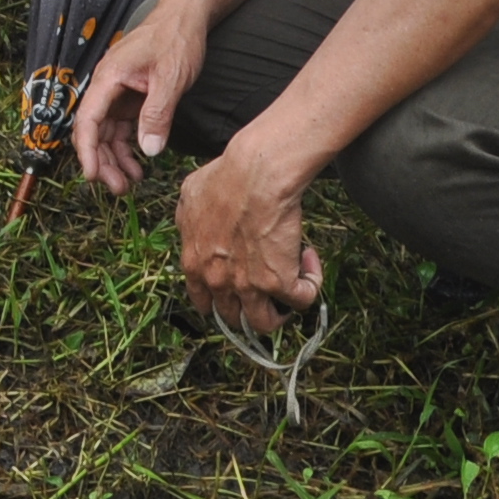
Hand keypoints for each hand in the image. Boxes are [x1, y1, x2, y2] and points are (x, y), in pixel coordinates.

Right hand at [72, 3, 209, 196]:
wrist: (186, 16)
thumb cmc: (176, 37)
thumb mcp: (170, 78)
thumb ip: (157, 114)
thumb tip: (148, 150)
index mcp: (108, 78)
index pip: (88, 120)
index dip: (87, 151)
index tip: (92, 176)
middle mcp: (107, 86)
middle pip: (94, 131)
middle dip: (102, 161)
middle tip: (119, 188)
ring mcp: (118, 92)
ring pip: (107, 133)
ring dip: (115, 158)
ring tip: (131, 182)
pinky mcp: (131, 96)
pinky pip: (122, 127)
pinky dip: (128, 146)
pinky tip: (140, 163)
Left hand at [174, 141, 324, 335]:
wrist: (255, 174)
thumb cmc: (225, 178)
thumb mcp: (190, 197)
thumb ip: (188, 219)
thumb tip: (192, 224)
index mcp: (194, 265)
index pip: (202, 302)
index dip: (219, 301)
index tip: (233, 294)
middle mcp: (218, 282)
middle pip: (232, 318)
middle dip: (250, 307)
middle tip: (265, 291)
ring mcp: (248, 287)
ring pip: (265, 323)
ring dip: (280, 311)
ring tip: (290, 288)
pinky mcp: (279, 283)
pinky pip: (301, 300)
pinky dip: (310, 284)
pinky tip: (309, 260)